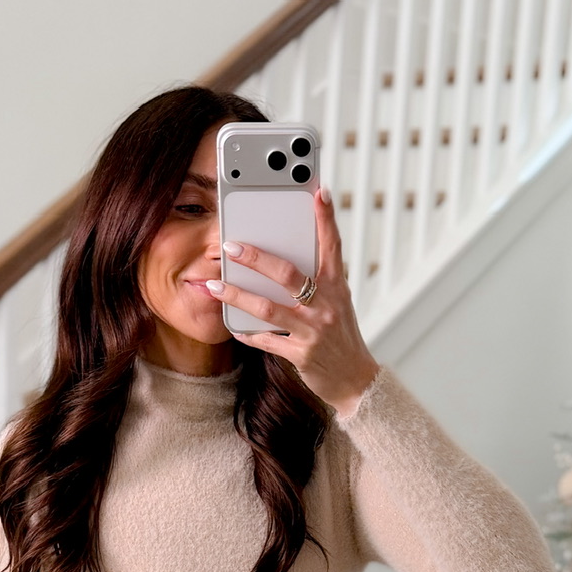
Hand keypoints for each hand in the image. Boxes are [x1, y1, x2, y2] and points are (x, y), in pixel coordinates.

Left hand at [207, 185, 378, 416]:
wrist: (355, 380)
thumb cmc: (341, 336)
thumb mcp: (337, 302)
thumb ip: (317, 280)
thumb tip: (286, 257)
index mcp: (337, 287)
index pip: (332, 246)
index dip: (326, 218)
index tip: (319, 192)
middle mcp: (326, 305)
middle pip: (287, 274)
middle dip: (257, 258)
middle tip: (231, 247)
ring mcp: (313, 330)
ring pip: (268, 307)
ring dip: (238, 295)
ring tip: (216, 286)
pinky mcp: (301, 354)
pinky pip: (266, 340)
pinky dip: (247, 332)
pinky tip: (232, 325)